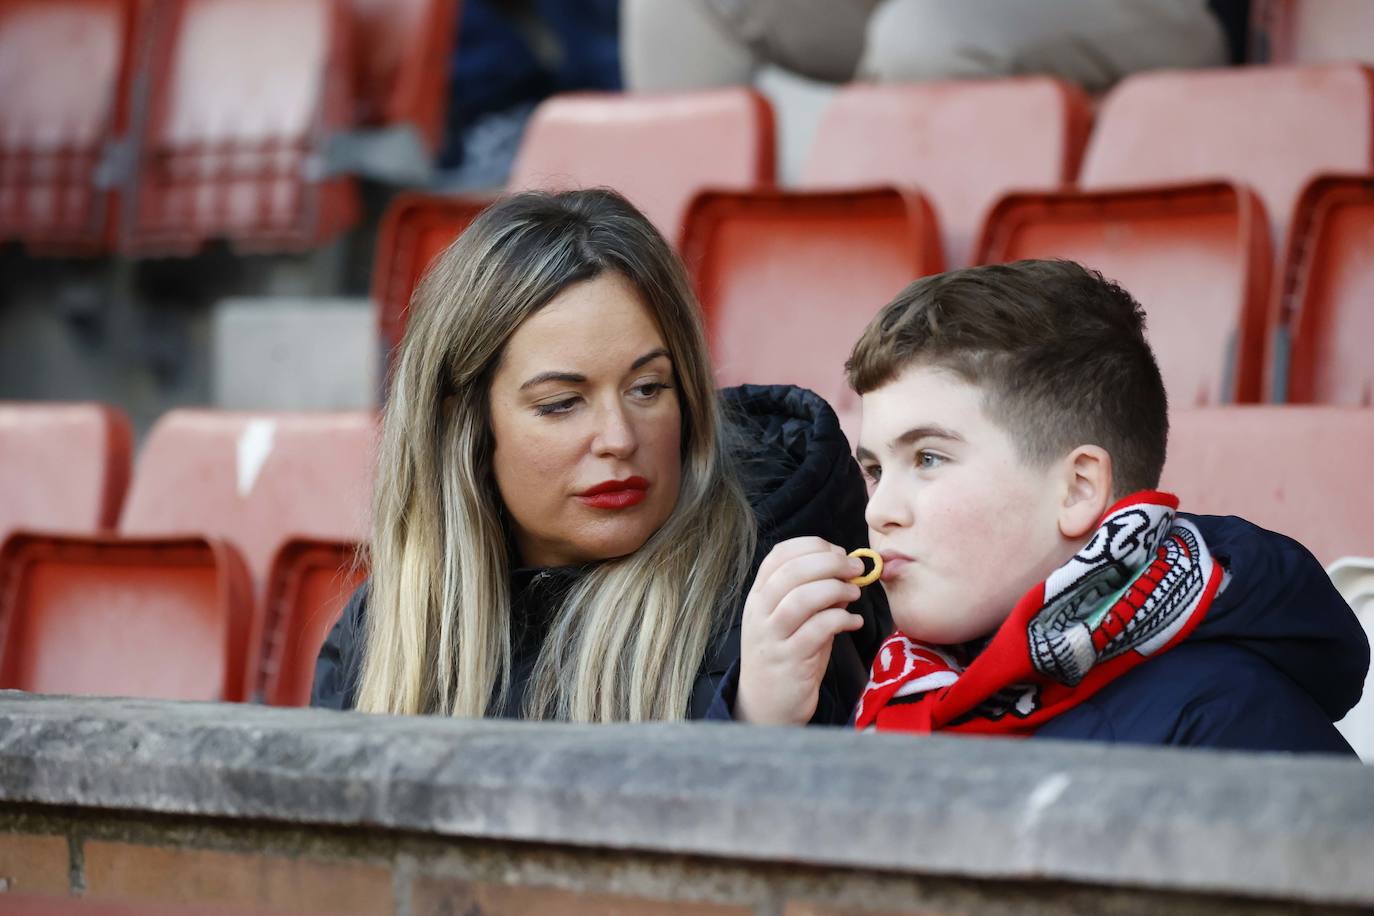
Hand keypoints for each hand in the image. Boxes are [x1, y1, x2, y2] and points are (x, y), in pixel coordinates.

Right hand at [736, 537, 865, 724]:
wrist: (767, 706)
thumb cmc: (787, 657)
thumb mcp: (793, 621)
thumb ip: (815, 595)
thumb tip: (848, 570)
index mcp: (758, 596)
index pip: (779, 555)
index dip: (812, 546)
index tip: (838, 551)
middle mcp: (760, 613)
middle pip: (792, 571)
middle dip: (831, 562)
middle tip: (856, 568)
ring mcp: (772, 637)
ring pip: (802, 597)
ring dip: (836, 589)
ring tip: (854, 594)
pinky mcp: (789, 660)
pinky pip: (818, 629)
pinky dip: (842, 619)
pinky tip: (854, 622)